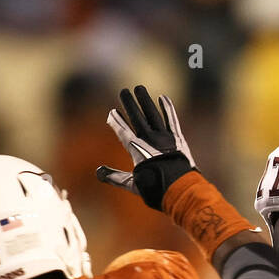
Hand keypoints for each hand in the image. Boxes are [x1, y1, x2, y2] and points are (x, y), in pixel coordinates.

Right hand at [96, 85, 196, 210]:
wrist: (180, 190)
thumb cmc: (155, 190)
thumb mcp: (133, 184)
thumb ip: (115, 177)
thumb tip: (98, 172)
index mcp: (137, 150)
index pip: (123, 131)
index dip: (116, 121)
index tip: (112, 113)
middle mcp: (149, 140)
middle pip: (136, 117)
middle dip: (129, 104)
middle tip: (123, 91)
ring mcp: (164, 137)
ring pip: (152, 114)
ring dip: (145, 101)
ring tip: (139, 88)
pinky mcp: (177, 138)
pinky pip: (171, 120)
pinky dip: (167, 108)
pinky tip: (162, 97)